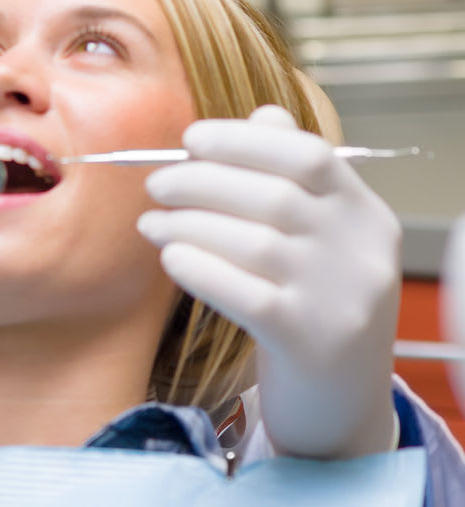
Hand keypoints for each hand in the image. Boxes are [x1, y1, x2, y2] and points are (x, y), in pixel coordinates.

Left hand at [137, 105, 401, 458]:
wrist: (340, 403)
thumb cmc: (311, 304)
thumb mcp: (317, 239)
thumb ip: (291, 176)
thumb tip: (258, 114)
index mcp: (366, 216)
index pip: (308, 155)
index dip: (241, 140)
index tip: (190, 139)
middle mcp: (362, 253)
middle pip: (272, 196)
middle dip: (199, 181)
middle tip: (156, 186)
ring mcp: (341, 299)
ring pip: (252, 242)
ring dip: (186, 225)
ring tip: (151, 224)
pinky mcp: (309, 341)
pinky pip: (244, 293)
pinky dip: (197, 267)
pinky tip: (170, 258)